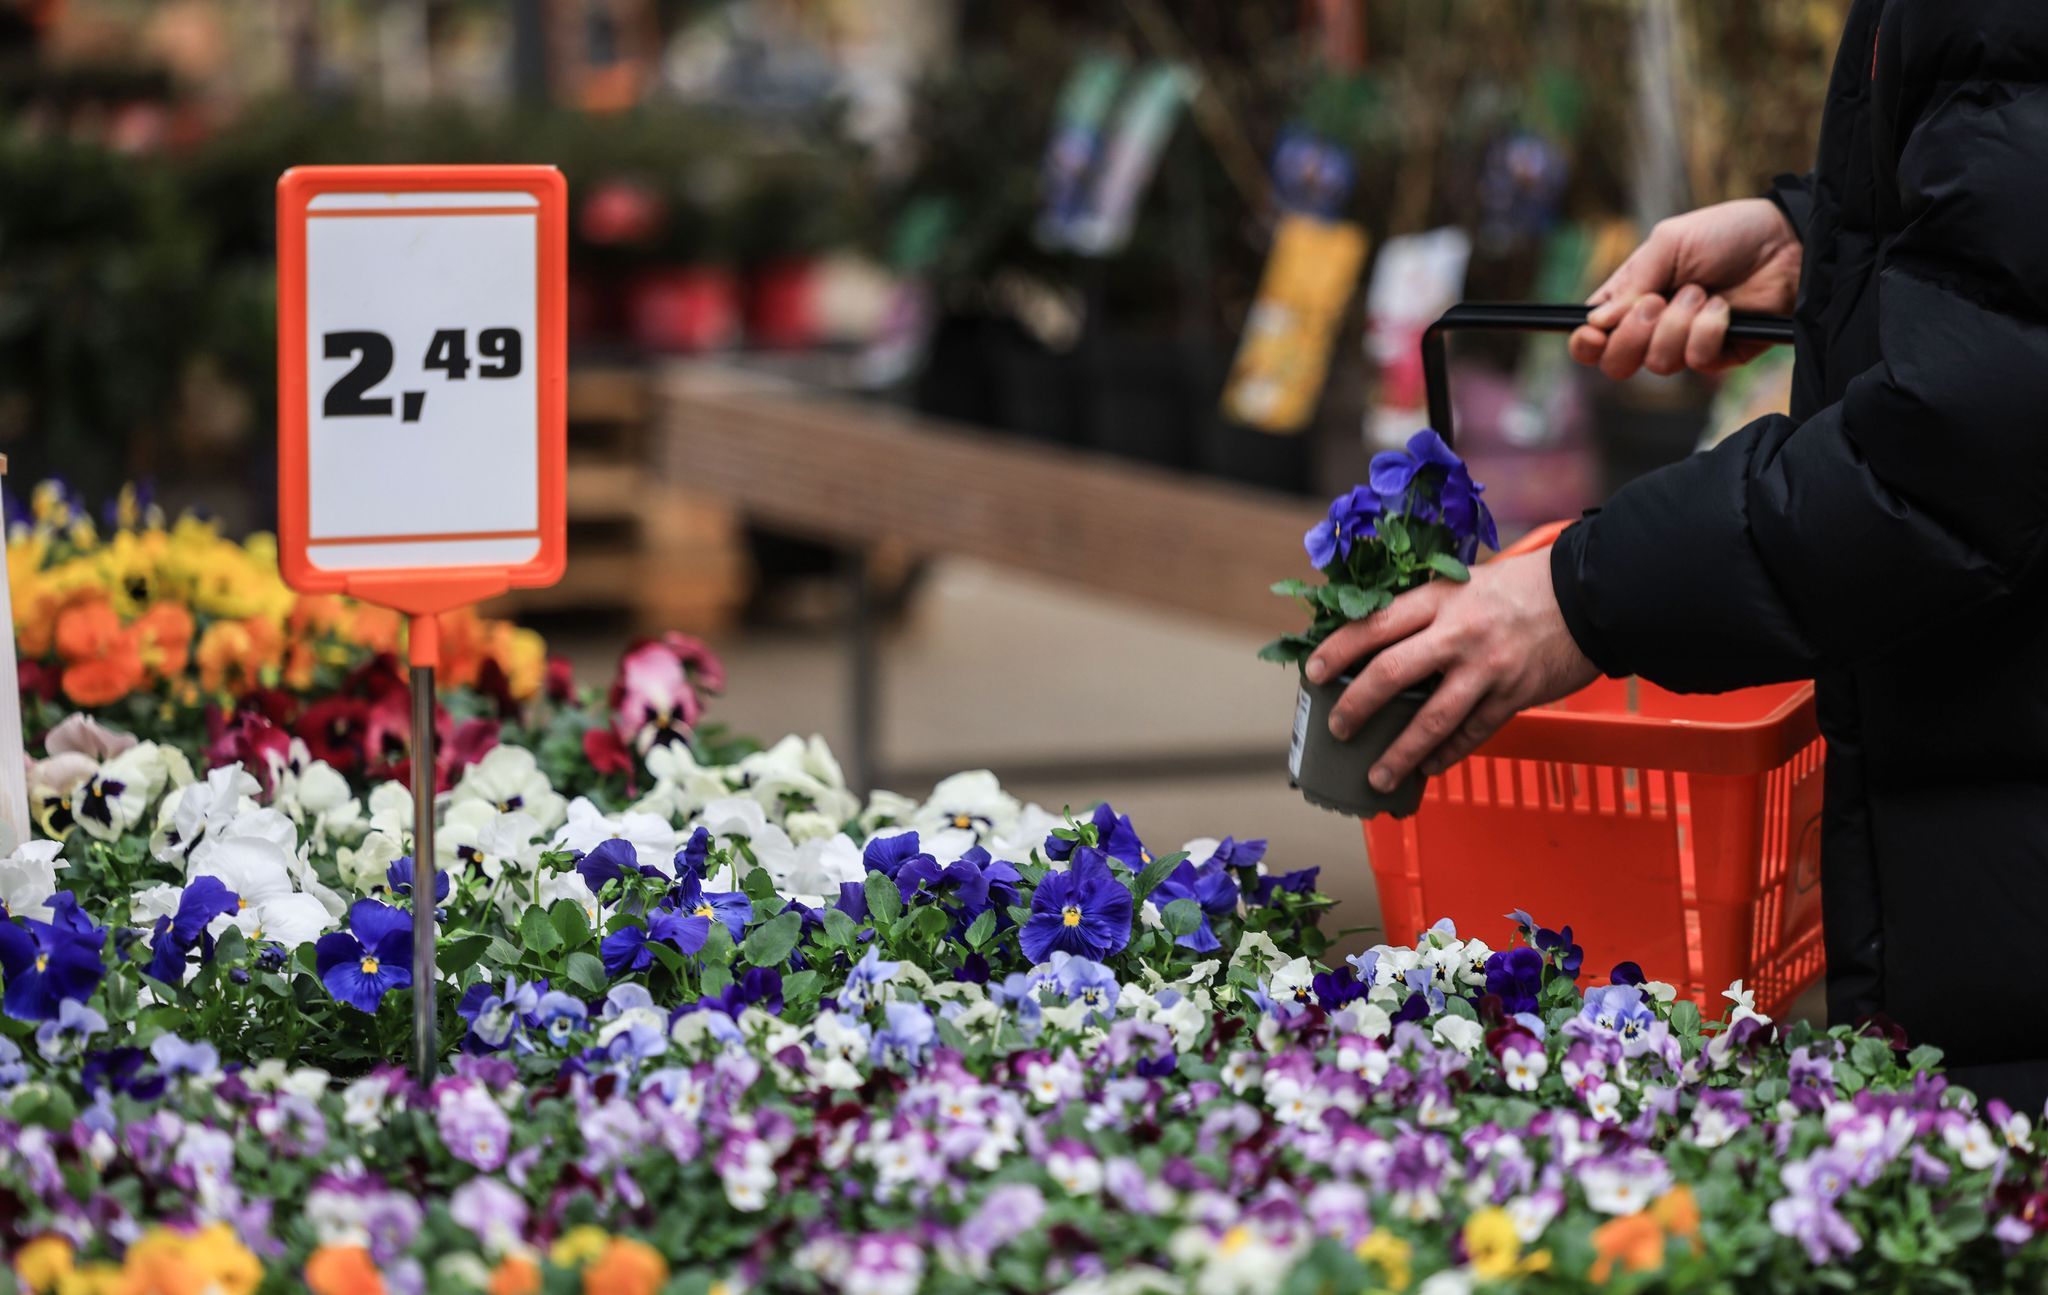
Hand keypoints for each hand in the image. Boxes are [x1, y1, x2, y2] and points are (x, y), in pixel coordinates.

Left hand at [1304, 551, 1598, 790]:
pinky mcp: (1514, 696)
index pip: (1374, 624)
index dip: (1338, 650)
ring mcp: (1487, 669)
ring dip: (1400, 753)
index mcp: (1439, 599)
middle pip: (1392, 673)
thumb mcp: (1465, 582)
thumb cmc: (1520, 587)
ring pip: (1432, 720)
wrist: (1589, 595)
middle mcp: (1458, 633)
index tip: (1314, 672)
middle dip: (1356, 706)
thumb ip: (1425, 609)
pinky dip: (1448, 754)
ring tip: (1376, 777)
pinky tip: (1429, 768)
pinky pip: (1472, 733)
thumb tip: (1375, 641)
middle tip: (1337, 728)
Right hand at [1568, 198, 1800, 379]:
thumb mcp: (1670, 242)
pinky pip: (1696, 362)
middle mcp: (1652, 328)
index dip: (1585, 343)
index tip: (1594, 333)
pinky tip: (1723, 309)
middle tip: (1656, 302)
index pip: (1592, 338)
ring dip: (1678, 324)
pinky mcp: (1718, 356)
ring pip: (1656, 364)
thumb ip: (1632, 281)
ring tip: (1703, 293)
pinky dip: (1708, 331)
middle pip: (1616, 364)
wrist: (1786, 242)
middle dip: (1632, 336)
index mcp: (1630, 299)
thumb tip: (1597, 322)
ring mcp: (1684, 344)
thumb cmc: (1727, 234)